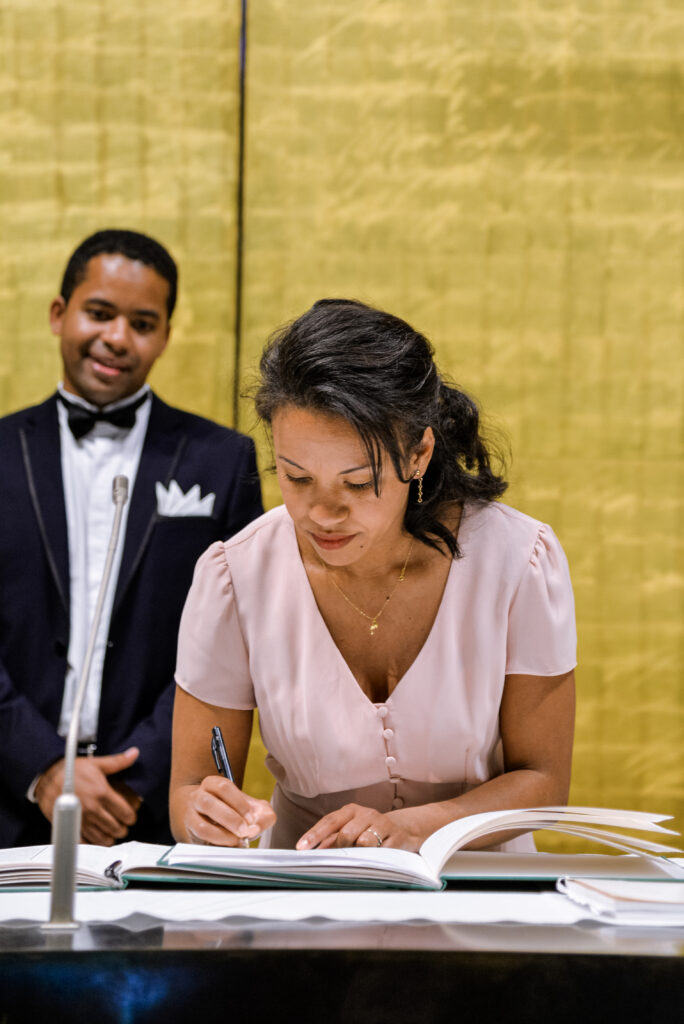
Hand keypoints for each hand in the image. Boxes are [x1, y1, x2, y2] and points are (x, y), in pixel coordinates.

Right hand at [34, 747, 140, 845]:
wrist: (46, 777)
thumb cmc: (70, 770)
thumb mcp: (96, 763)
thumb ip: (117, 762)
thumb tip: (134, 753)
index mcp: (102, 793)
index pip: (125, 813)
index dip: (131, 816)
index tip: (130, 815)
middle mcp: (93, 809)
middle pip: (116, 828)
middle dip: (122, 828)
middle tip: (122, 824)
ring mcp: (81, 820)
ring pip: (103, 839)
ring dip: (110, 837)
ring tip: (111, 832)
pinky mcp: (70, 826)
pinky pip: (85, 842)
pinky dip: (93, 843)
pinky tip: (96, 838)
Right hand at [183, 775, 275, 846]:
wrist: (206, 818)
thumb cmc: (232, 811)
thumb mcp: (249, 807)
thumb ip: (262, 813)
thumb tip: (257, 826)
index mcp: (212, 784)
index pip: (223, 787)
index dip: (239, 803)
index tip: (252, 818)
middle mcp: (197, 797)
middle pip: (208, 804)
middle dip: (231, 820)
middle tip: (246, 831)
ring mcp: (190, 817)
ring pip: (201, 826)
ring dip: (223, 836)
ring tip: (238, 840)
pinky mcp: (190, 836)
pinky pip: (201, 843)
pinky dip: (218, 845)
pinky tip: (229, 846)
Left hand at [296, 803, 423, 851]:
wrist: (404, 828)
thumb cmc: (370, 830)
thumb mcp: (351, 829)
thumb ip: (332, 838)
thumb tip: (314, 851)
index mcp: (351, 811)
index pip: (329, 821)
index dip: (314, 835)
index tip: (301, 848)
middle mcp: (366, 814)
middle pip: (345, 834)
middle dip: (338, 849)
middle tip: (334, 862)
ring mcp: (382, 825)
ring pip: (363, 842)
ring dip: (357, 854)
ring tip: (357, 860)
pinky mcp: (396, 837)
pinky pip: (381, 852)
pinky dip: (374, 859)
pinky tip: (372, 862)